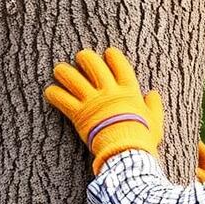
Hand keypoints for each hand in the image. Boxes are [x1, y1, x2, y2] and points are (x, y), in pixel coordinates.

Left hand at [44, 47, 162, 172]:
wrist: (126, 151)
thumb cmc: (142, 138)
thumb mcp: (155, 121)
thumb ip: (154, 106)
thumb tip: (153, 94)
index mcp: (128, 91)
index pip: (120, 65)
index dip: (113, 56)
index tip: (108, 52)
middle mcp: (108, 92)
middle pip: (93, 65)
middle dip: (85, 58)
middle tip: (80, 56)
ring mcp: (92, 101)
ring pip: (73, 78)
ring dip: (64, 72)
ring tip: (59, 69)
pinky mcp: (79, 114)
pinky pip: (62, 99)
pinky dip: (54, 94)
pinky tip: (50, 91)